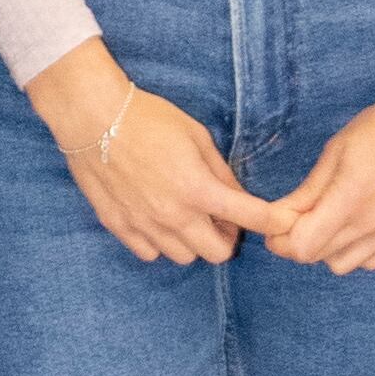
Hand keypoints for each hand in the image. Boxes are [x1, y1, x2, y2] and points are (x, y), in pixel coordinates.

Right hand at [26, 41, 276, 265]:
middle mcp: (174, 216)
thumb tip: (238, 196)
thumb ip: (220, 171)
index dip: (272, 222)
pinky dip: (161, 244)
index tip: (281, 222)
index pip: (249, 218)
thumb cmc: (148, 119)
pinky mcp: (119, 227)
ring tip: (187, 217)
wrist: (93, 118)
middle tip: (222, 218)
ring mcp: (145, 226)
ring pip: (184, 257)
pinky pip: (151, 254)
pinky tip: (159, 221)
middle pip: (216, 253)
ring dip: (193, 241)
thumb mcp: (196, 135)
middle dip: (226, 238)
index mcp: (198, 189)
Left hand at [258, 50, 374, 272]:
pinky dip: (355, 251)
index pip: (303, 247)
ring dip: (326, 249)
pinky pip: (371, 261)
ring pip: (344, 265)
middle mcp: (373, 224)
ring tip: (327, 221)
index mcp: (350, 200)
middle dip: (298, 242)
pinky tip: (355, 226)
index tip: (274, 228)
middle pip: (319, 257)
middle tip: (295, 220)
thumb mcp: (336, 151)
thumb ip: (308, 192)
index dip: (281, 241)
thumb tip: (280, 217)